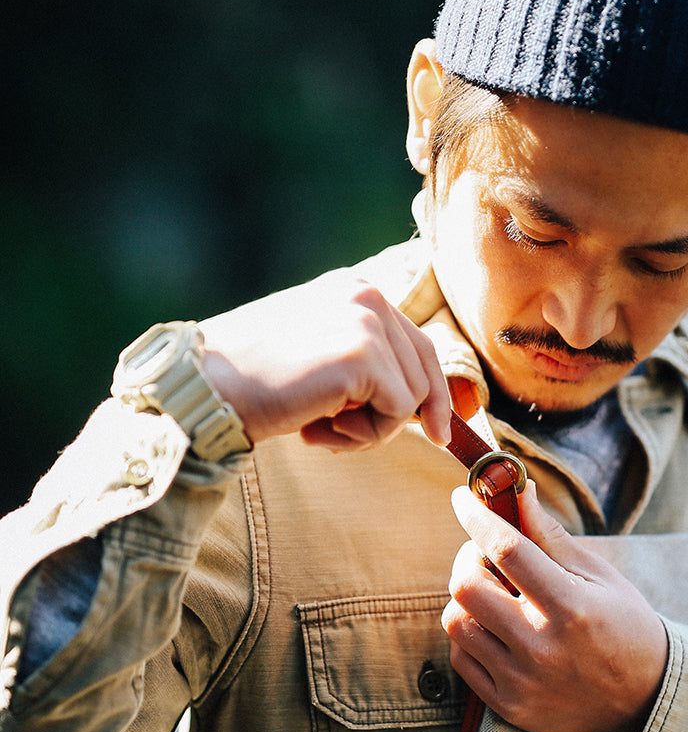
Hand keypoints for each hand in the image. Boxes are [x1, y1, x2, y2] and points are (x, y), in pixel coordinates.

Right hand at [197, 273, 451, 450]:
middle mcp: (366, 294)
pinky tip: (319, 429)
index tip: (441, 429)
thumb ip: (361, 361)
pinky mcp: (364, 354)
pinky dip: (366, 436)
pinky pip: (399, 413)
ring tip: (322, 429)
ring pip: (413, 396)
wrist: (202, 389)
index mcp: (353, 289)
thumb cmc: (250, 381)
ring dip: (373, 429)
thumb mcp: (316, 355)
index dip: (433, 390)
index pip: (415, 342)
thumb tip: (416, 400)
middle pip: (426, 367)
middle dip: (415, 415)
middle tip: (408, 442)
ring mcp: (367, 321)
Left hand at [442, 480, 668, 731]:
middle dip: (467, 558)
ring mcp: (522, 681)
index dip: (477, 517)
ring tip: (493, 594)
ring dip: (465, 598)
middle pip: (466, 586)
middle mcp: (541, 646)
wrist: (644, 698)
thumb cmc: (623, 624)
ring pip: (456, 622)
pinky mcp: (509, 705)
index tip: (463, 497)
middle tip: (484, 554)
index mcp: (570, 606)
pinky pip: (460, 658)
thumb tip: (518, 490)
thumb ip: (550, 535)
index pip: (507, 549)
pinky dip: (468, 634)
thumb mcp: (598, 574)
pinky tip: (493, 627)